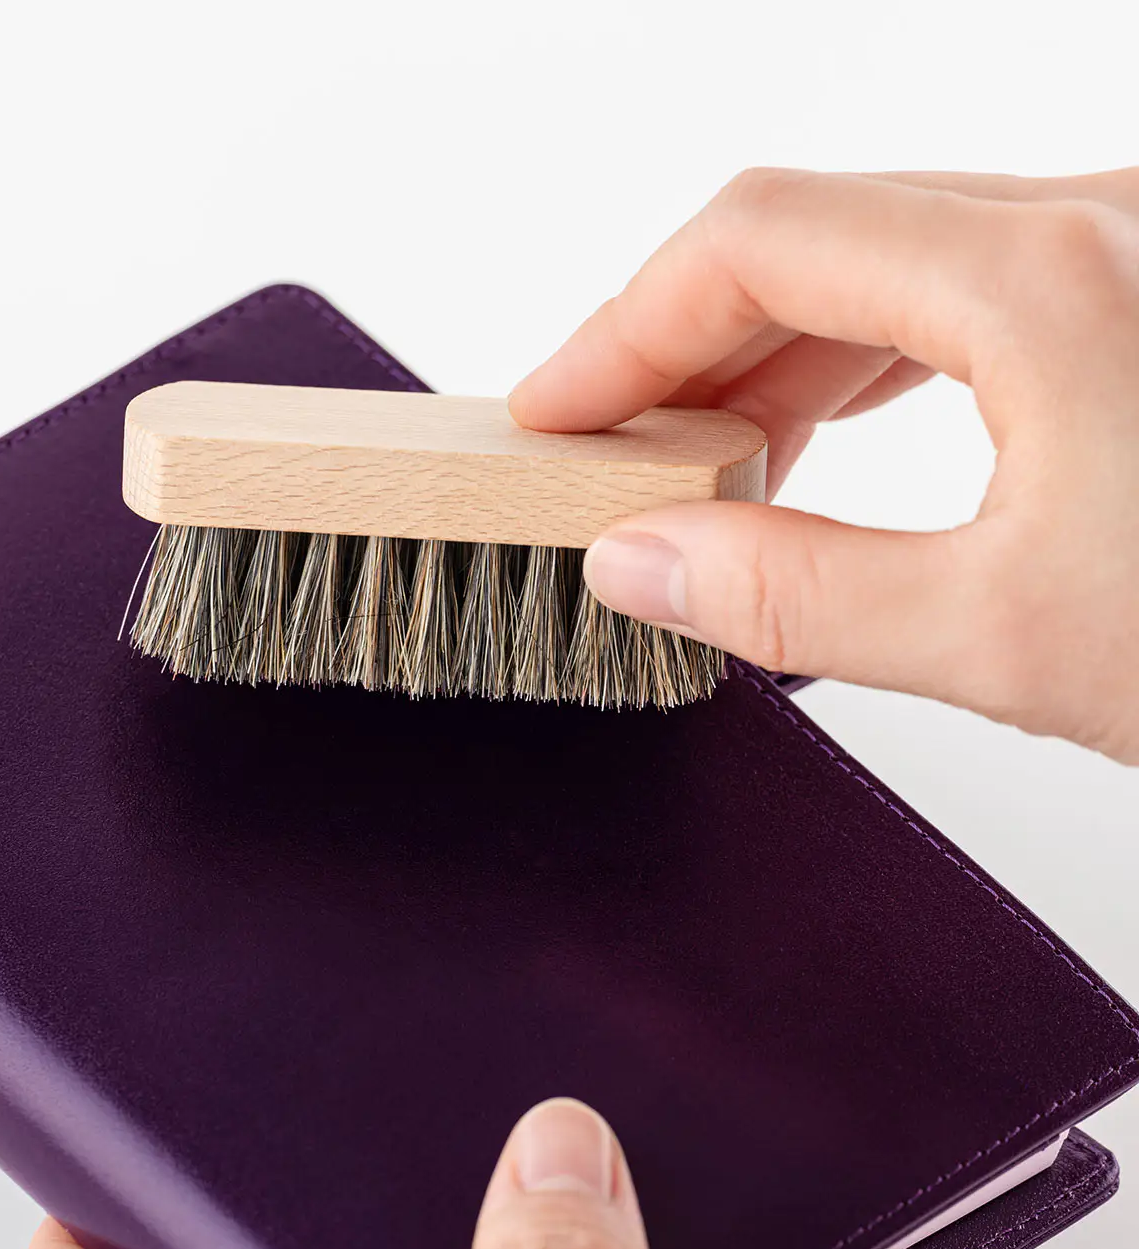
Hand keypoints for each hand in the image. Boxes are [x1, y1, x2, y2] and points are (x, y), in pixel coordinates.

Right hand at [510, 167, 1138, 761]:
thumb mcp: (1008, 638)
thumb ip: (792, 595)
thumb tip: (637, 559)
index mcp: (1050, 279)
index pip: (760, 240)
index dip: (623, 323)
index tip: (553, 411)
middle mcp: (1097, 224)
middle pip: (818, 230)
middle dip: (685, 340)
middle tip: (609, 452)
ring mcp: (1131, 249)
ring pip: (892, 255)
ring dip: (772, 352)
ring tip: (702, 463)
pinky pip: (965, 289)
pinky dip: (865, 358)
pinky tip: (823, 434)